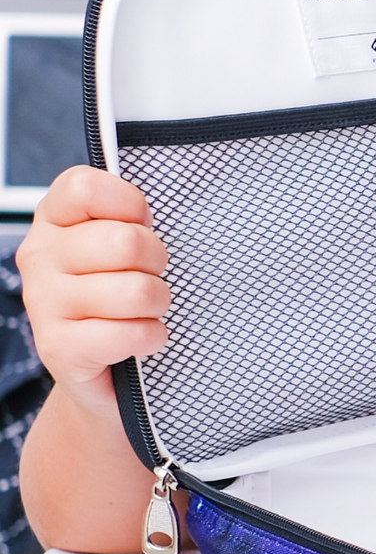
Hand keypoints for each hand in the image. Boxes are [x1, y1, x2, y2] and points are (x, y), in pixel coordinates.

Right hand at [16, 166, 168, 414]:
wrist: (103, 366)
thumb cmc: (122, 288)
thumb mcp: (123, 241)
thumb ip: (131, 216)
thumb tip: (149, 215)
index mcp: (54, 218)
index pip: (83, 187)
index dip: (128, 203)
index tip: (141, 222)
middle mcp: (40, 256)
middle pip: (124, 242)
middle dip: (156, 261)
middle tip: (151, 274)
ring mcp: (43, 303)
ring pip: (135, 291)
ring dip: (158, 302)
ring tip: (147, 308)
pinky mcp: (58, 348)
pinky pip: (130, 333)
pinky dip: (151, 337)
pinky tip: (141, 337)